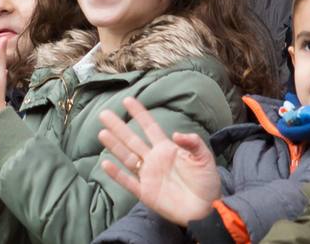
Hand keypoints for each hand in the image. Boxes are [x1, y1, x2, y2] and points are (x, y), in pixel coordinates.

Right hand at [97, 97, 220, 225]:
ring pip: (127, 157)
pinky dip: (117, 174)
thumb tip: (175, 133)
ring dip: (115, 146)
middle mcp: (154, 160)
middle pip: (132, 140)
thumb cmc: (207, 182)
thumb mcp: (204, 158)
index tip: (128, 100)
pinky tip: (106, 163)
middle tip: (104, 114)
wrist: (207, 208)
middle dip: (119, 127)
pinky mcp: (146, 193)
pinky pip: (128, 182)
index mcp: (167, 149)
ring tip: (102, 133)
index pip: (150, 127)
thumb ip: (193, 143)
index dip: (139, 114)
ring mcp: (148, 176)